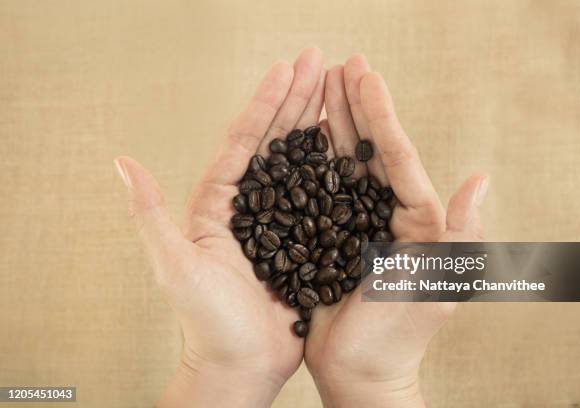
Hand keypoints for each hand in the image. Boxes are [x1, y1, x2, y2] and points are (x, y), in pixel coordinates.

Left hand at [114, 48, 324, 407]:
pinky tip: (351, 145)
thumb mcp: (175, 267)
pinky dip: (335, 166)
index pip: (242, 142)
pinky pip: (320, 195)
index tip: (289, 68)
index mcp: (218, 205)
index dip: (265, 104)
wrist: (239, 366)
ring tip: (340, 89)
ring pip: (300, 162)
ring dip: (318, 124)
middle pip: (274, 142)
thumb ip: (151, 215)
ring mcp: (277, 221)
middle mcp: (248, 206)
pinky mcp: (302, 239)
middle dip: (296, 100)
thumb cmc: (206, 323)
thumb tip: (121, 163)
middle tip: (322, 62)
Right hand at [305, 55, 488, 406]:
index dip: (380, 115)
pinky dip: (309, 161)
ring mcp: (353, 222)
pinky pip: (317, 190)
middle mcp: (385, 213)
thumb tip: (481, 178)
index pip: (396, 157)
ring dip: (330, 124)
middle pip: (367, 151)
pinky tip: (299, 136)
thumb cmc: (400, 333)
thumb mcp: (439, 285)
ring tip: (317, 87)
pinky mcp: (326, 236)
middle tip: (338, 65)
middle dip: (353, 107)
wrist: (360, 368)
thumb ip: (461, 235)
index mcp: (415, 218)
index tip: (364, 75)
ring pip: (341, 164)